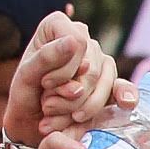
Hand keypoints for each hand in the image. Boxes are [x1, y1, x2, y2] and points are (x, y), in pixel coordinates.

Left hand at [2, 11, 111, 148]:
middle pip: (93, 67)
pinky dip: (124, 99)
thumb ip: (47, 56)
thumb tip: (75, 40)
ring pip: (105, 84)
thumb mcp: (27, 75)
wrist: (31, 122)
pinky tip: (124, 104)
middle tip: (49, 105)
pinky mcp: (111, 83)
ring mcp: (99, 61)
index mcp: (58, 26)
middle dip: (72, 95)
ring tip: (60, 115)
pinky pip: (124, 90)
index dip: (65, 68)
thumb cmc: (25, 94)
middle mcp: (82, 39)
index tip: (46, 83)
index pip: (78, 42)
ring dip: (81, 108)